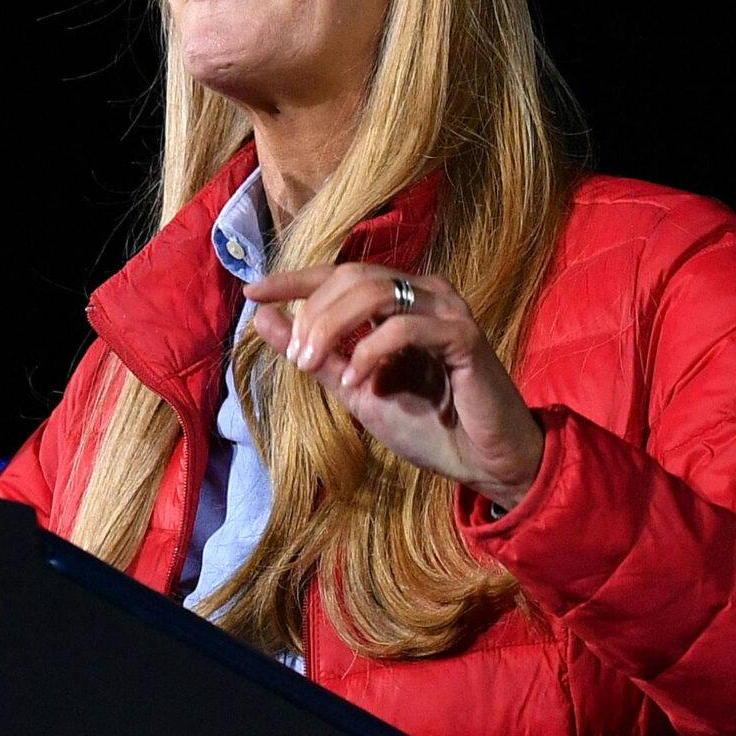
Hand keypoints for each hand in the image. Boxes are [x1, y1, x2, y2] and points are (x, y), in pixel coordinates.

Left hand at [243, 265, 544, 510]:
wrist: (482, 461)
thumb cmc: (427, 425)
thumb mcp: (355, 389)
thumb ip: (316, 355)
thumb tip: (263, 320)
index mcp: (400, 300)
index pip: (339, 273)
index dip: (295, 280)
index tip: (253, 293)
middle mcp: (425, 293)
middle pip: (352, 276)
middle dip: (313, 314)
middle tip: (295, 357)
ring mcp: (447, 309)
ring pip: (374, 292)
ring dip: (332, 328)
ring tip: (313, 365)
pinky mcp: (463, 335)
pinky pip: (404, 327)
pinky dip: (370, 351)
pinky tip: (357, 380)